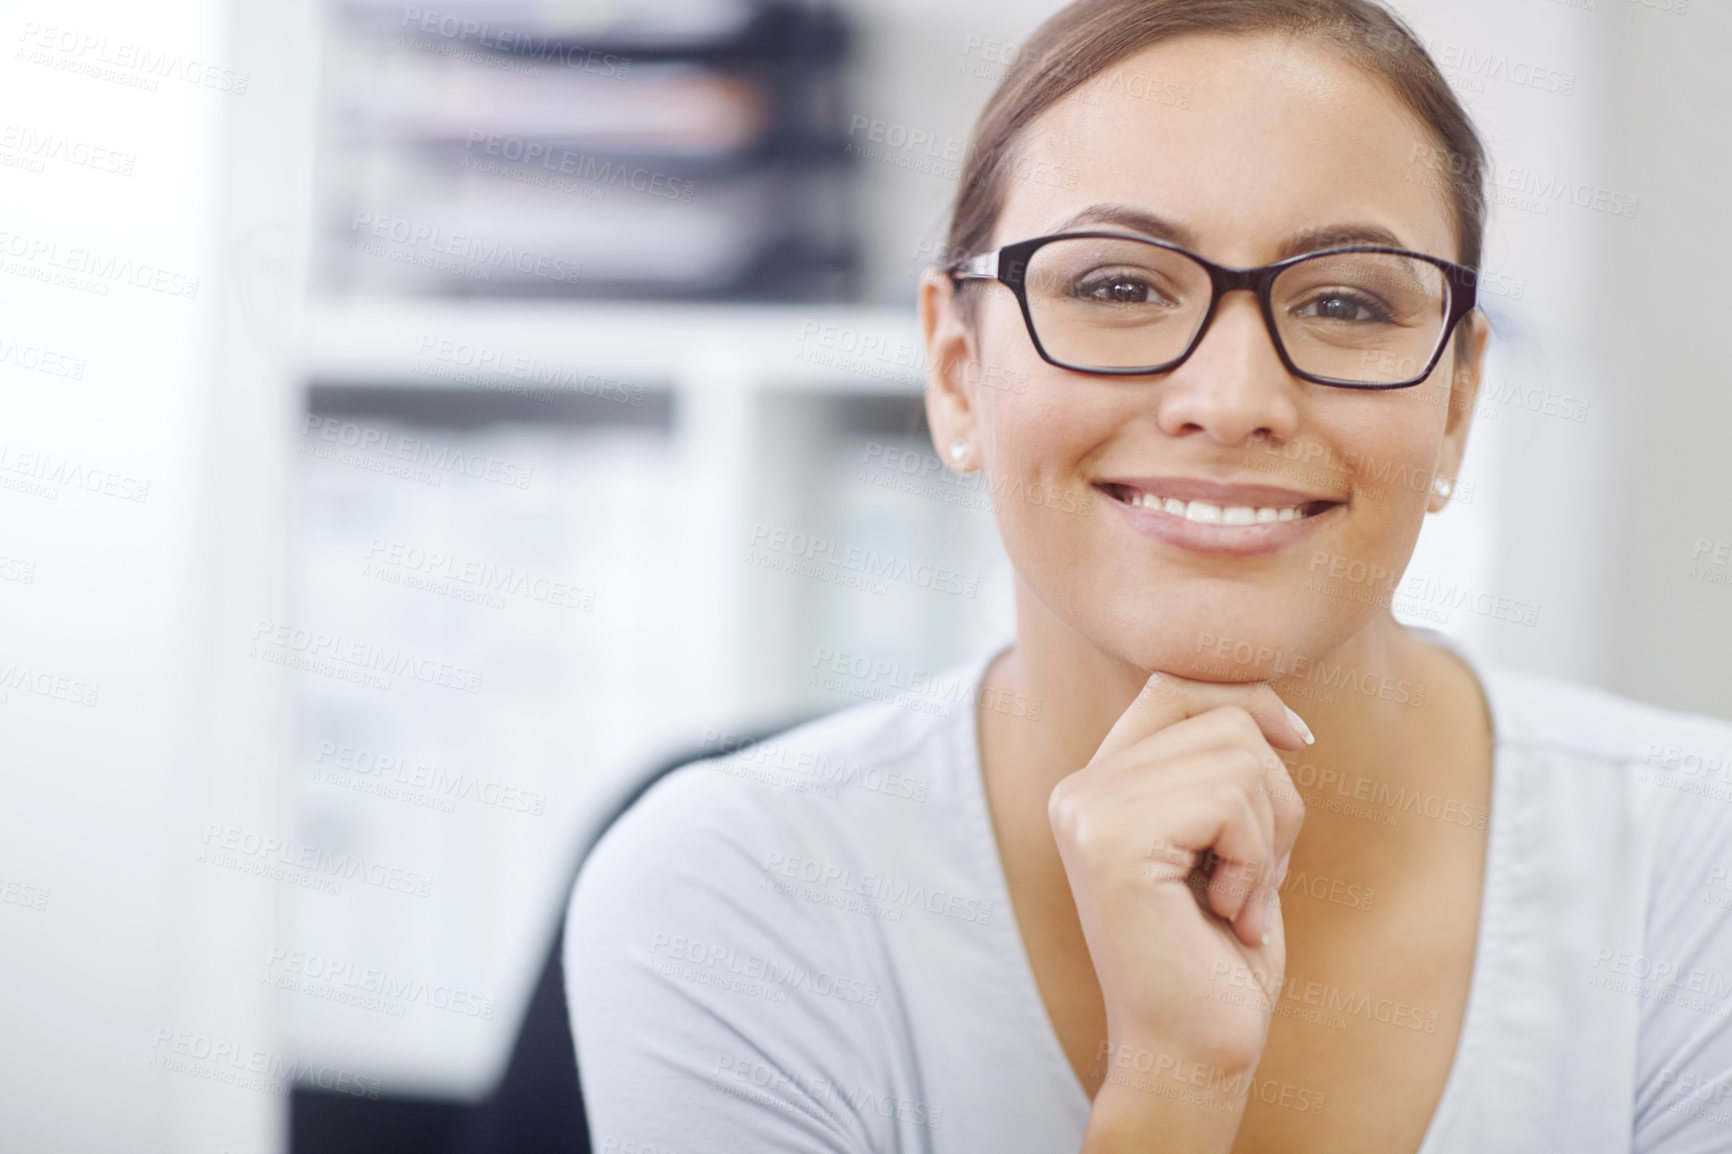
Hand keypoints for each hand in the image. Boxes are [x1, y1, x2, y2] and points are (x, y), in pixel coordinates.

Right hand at [1049, 671, 1309, 1094]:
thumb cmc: (1218, 957)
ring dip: (1269, 838)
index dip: (1249, 698)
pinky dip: (1256, 863)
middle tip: (1257, 879)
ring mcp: (1088, 811)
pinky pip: (1228, 801)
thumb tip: (1270, 705)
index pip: (1174, 685)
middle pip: (1221, 718)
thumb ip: (1218, 769)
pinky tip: (1228, 915)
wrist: (1192, 1053)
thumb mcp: (1225, 842)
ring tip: (1241, 901)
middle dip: (1274, 798)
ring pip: (1236, 756)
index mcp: (1096, 785)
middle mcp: (1079, 788)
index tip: (1299, 743)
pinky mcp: (1111, 842)